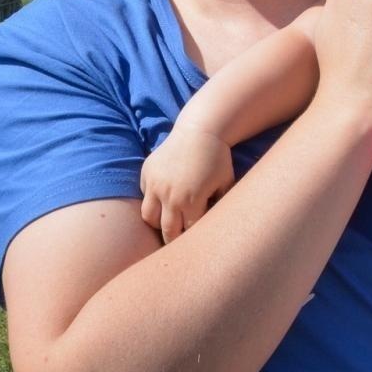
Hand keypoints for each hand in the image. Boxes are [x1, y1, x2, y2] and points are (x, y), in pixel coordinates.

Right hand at [139, 124, 233, 243]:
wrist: (200, 130)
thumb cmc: (217, 159)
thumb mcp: (226, 184)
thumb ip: (220, 207)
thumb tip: (214, 229)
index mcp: (191, 201)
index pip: (188, 232)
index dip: (193, 236)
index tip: (196, 239)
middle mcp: (170, 196)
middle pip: (167, 231)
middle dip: (174, 238)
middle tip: (180, 241)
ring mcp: (155, 184)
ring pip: (149, 217)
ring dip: (158, 222)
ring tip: (168, 220)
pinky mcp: (147, 173)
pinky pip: (145, 195)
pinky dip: (152, 199)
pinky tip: (164, 196)